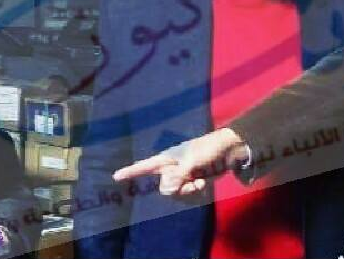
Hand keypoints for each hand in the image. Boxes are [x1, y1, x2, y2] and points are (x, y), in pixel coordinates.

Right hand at [113, 128, 247, 195]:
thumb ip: (178, 176)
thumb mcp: (191, 162)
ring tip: (198, 181)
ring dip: (187, 190)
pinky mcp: (192, 181)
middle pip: (163, 187)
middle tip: (187, 178)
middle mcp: (171, 168)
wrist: (228, 151)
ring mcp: (182, 176)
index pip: (144, 166)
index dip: (130, 172)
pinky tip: (203, 183)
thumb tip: (167, 189)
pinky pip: (187, 194)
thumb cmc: (208, 149)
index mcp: (166, 159)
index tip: (115, 176)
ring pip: (175, 193)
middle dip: (175, 187)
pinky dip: (195, 191)